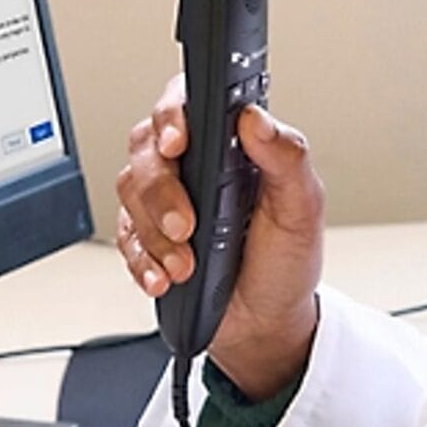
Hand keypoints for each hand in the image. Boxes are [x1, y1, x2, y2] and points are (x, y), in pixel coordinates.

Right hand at [115, 75, 324, 399]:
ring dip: (153, 233)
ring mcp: (165, 201)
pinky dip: (141, 261)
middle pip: (146, 149)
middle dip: (160, 189)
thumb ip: (287, 157)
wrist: (265, 323)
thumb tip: (255, 118)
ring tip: (185, 265)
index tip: (176, 142)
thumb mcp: (303, 208)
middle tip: (185, 225)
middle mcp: (192, 164)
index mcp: (229, 143)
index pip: (186, 104)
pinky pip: (124, 238)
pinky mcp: (146, 238)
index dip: (172, 115)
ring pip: (130, 192)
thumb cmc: (286, 259)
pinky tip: (163, 277)